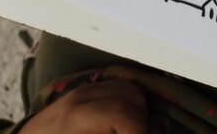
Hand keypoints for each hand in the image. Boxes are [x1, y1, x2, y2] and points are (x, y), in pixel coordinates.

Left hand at [19, 79, 148, 133]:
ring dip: (139, 111)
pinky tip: (124, 123)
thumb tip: (137, 131)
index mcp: (74, 117)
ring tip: (132, 131)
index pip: (120, 112)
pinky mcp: (86, 89)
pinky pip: (120, 87)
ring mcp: (83, 89)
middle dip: (142, 121)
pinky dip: (130, 103)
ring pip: (130, 88)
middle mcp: (81, 96)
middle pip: (131, 96)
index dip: (138, 129)